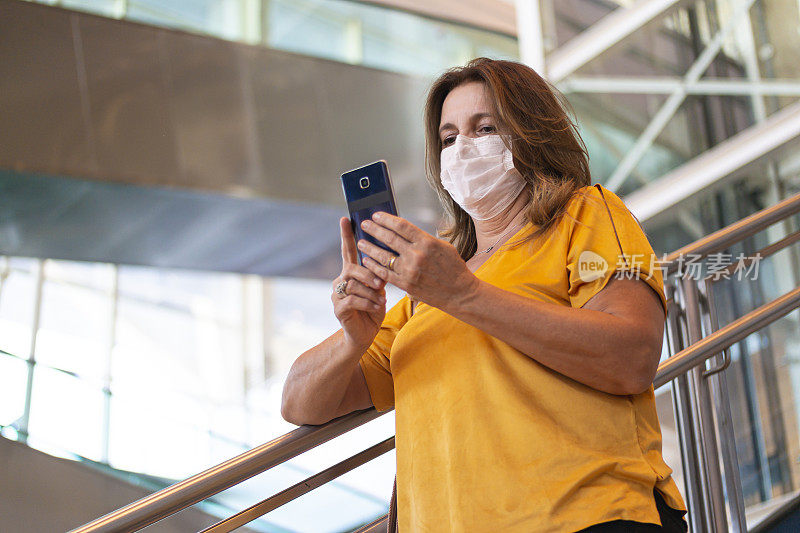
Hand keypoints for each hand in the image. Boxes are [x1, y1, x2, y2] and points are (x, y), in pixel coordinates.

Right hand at [332, 218, 386, 350]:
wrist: (363, 335)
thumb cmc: (373, 310)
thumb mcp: (379, 290)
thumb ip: (378, 276)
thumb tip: (383, 265)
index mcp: (350, 274)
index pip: (348, 251)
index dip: (346, 235)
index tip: (345, 218)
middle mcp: (341, 281)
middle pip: (352, 268)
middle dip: (368, 274)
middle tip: (381, 284)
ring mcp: (337, 295)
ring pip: (355, 285)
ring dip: (371, 292)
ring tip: (380, 299)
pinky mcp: (339, 308)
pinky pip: (354, 300)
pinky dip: (369, 303)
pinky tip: (376, 306)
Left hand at [357, 212, 479, 309]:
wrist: (459, 292)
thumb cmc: (453, 268)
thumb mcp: (443, 246)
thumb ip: (423, 239)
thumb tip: (405, 232)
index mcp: (427, 242)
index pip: (402, 226)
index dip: (387, 219)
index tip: (376, 215)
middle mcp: (417, 255)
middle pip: (390, 239)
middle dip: (374, 230)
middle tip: (365, 224)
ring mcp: (409, 271)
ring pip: (383, 256)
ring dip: (370, 248)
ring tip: (361, 242)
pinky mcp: (405, 285)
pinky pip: (385, 273)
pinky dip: (374, 266)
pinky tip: (367, 261)